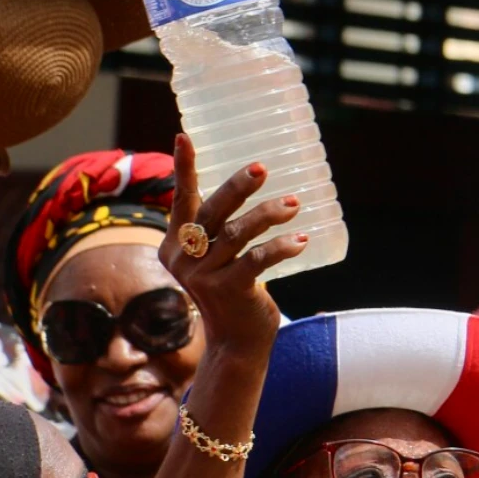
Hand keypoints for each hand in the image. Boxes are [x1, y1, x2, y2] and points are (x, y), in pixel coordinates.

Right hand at [160, 134, 308, 356]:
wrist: (236, 341)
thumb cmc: (232, 289)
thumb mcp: (218, 257)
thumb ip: (220, 229)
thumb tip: (250, 184)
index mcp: (176, 244)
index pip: (182, 198)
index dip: (184, 167)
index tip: (183, 136)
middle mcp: (184, 258)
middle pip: (212, 212)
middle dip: (237, 187)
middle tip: (261, 168)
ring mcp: (203, 276)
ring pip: (237, 233)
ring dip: (268, 214)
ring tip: (293, 203)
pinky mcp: (228, 290)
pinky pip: (257, 260)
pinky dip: (281, 247)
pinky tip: (302, 239)